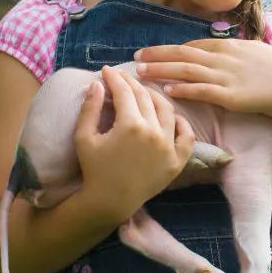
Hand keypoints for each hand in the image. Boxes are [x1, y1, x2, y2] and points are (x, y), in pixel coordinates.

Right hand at [73, 65, 195, 221]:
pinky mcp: (178, 161)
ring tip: (144, 92)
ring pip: (168, 111)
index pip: (125, 92)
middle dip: (132, 83)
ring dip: (156, 97)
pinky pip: (187, 136)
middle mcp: (154, 132)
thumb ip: (90, 108)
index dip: (115, 78)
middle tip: (123, 77)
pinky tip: (172, 117)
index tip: (108, 71)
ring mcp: (169, 146)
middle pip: (146, 98)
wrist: (110, 201)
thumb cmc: (93, 169)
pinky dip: (182, 123)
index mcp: (130, 125)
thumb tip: (97, 82)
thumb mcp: (84, 137)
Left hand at [133, 38, 271, 120]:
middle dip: (157, 55)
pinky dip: (183, 89)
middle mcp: (224, 58)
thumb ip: (232, 50)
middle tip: (135, 58)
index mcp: (229, 46)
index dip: (168, 48)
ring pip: (187, 70)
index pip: (192, 45)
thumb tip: (215, 49)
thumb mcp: (254, 51)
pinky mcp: (231, 96)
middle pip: (183, 54)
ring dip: (162, 70)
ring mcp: (227, 76)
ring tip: (142, 72)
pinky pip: (202, 91)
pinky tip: (167, 90)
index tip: (150, 51)